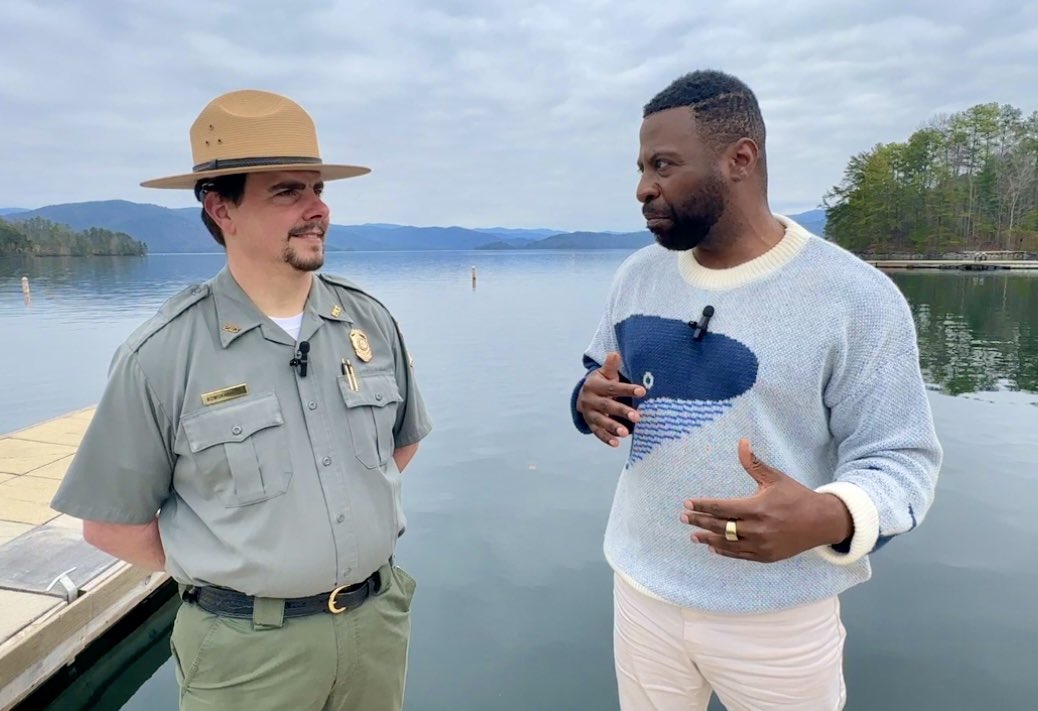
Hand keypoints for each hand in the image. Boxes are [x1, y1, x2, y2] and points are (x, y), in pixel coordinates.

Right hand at [576, 351, 645, 447]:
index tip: (642, 392)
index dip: (627, 390)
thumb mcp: (605, 374)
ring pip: (601, 421)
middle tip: (637, 417)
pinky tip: (616, 443)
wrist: (582, 395)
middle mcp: (590, 400)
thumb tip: (615, 353)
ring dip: (613, 427)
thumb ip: (611, 366)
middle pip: (607, 406)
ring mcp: (589, 413)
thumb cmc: (601, 383)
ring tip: (625, 432)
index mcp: (595, 385)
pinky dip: (606, 438)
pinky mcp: (590, 424)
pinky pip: (597, 432)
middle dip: (622, 412)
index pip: (612, 388)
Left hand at [680, 439, 852, 562]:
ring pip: (727, 543)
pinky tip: (713, 546)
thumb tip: (742, 442)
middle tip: (683, 517)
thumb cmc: (796, 497)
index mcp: (757, 508)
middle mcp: (757, 529)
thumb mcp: (775, 478)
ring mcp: (761, 545)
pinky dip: (725, 551)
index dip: (703, 505)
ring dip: (708, 538)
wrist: (822, 522)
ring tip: (693, 535)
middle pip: (720, 526)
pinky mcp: (766, 556)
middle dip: (699, 521)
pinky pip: (740, 555)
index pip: (721, 507)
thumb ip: (754, 463)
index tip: (687, 502)